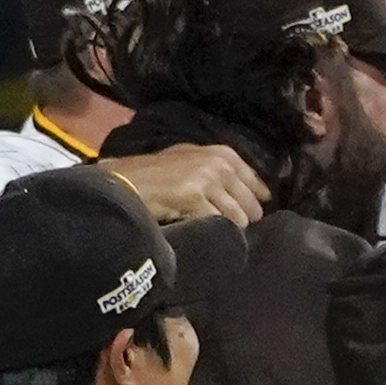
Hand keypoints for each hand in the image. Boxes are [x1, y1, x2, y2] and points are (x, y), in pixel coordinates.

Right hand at [96, 143, 268, 227]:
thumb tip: (255, 191)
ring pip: (238, 215)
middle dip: (246, 216)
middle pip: (250, 202)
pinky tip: (206, 230)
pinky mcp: (195, 198)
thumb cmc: (158, 171)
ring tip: (220, 229)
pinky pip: (218, 222)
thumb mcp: (192, 159)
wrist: (128, 180)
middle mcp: (219, 165)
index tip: (257, 208)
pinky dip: (215, 230)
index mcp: (222, 153)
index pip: (255, 180)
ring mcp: (207, 180)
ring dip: (231, 226)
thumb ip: (220, 169)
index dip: (257, 197)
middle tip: (238, 224)